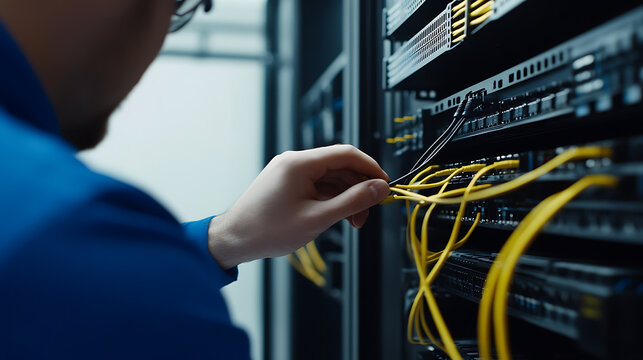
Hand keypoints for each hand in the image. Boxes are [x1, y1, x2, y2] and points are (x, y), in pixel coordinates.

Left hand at [207, 144, 389, 268]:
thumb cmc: (268, 230)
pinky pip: (316, 185)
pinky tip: (336, 216)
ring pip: (329, 177)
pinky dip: (330, 198)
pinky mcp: (286, 183)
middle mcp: (294, 161)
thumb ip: (353, 202)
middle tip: (367, 213)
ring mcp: (289, 171)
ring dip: (345, 196)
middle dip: (358, 188)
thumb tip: (379, 188)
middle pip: (339, 166)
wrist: (234, 239)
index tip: (385, 186)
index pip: (347, 154)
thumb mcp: (318, 218)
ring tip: (352, 221)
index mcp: (300, 163)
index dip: (370, 169)